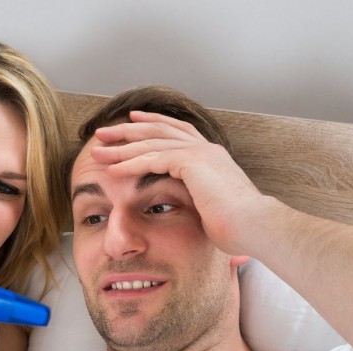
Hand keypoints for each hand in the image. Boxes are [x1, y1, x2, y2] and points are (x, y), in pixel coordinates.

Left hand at [90, 111, 267, 253]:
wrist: (255, 227)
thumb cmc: (237, 226)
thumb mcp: (212, 206)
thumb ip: (198, 197)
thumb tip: (195, 208)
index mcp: (210, 155)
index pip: (176, 130)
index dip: (152, 123)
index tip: (132, 120)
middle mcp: (205, 148)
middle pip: (157, 130)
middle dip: (127, 130)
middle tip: (101, 133)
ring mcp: (199, 152)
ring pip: (151, 142)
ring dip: (120, 147)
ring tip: (97, 151)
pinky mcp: (192, 162)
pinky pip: (153, 159)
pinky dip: (130, 163)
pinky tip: (112, 169)